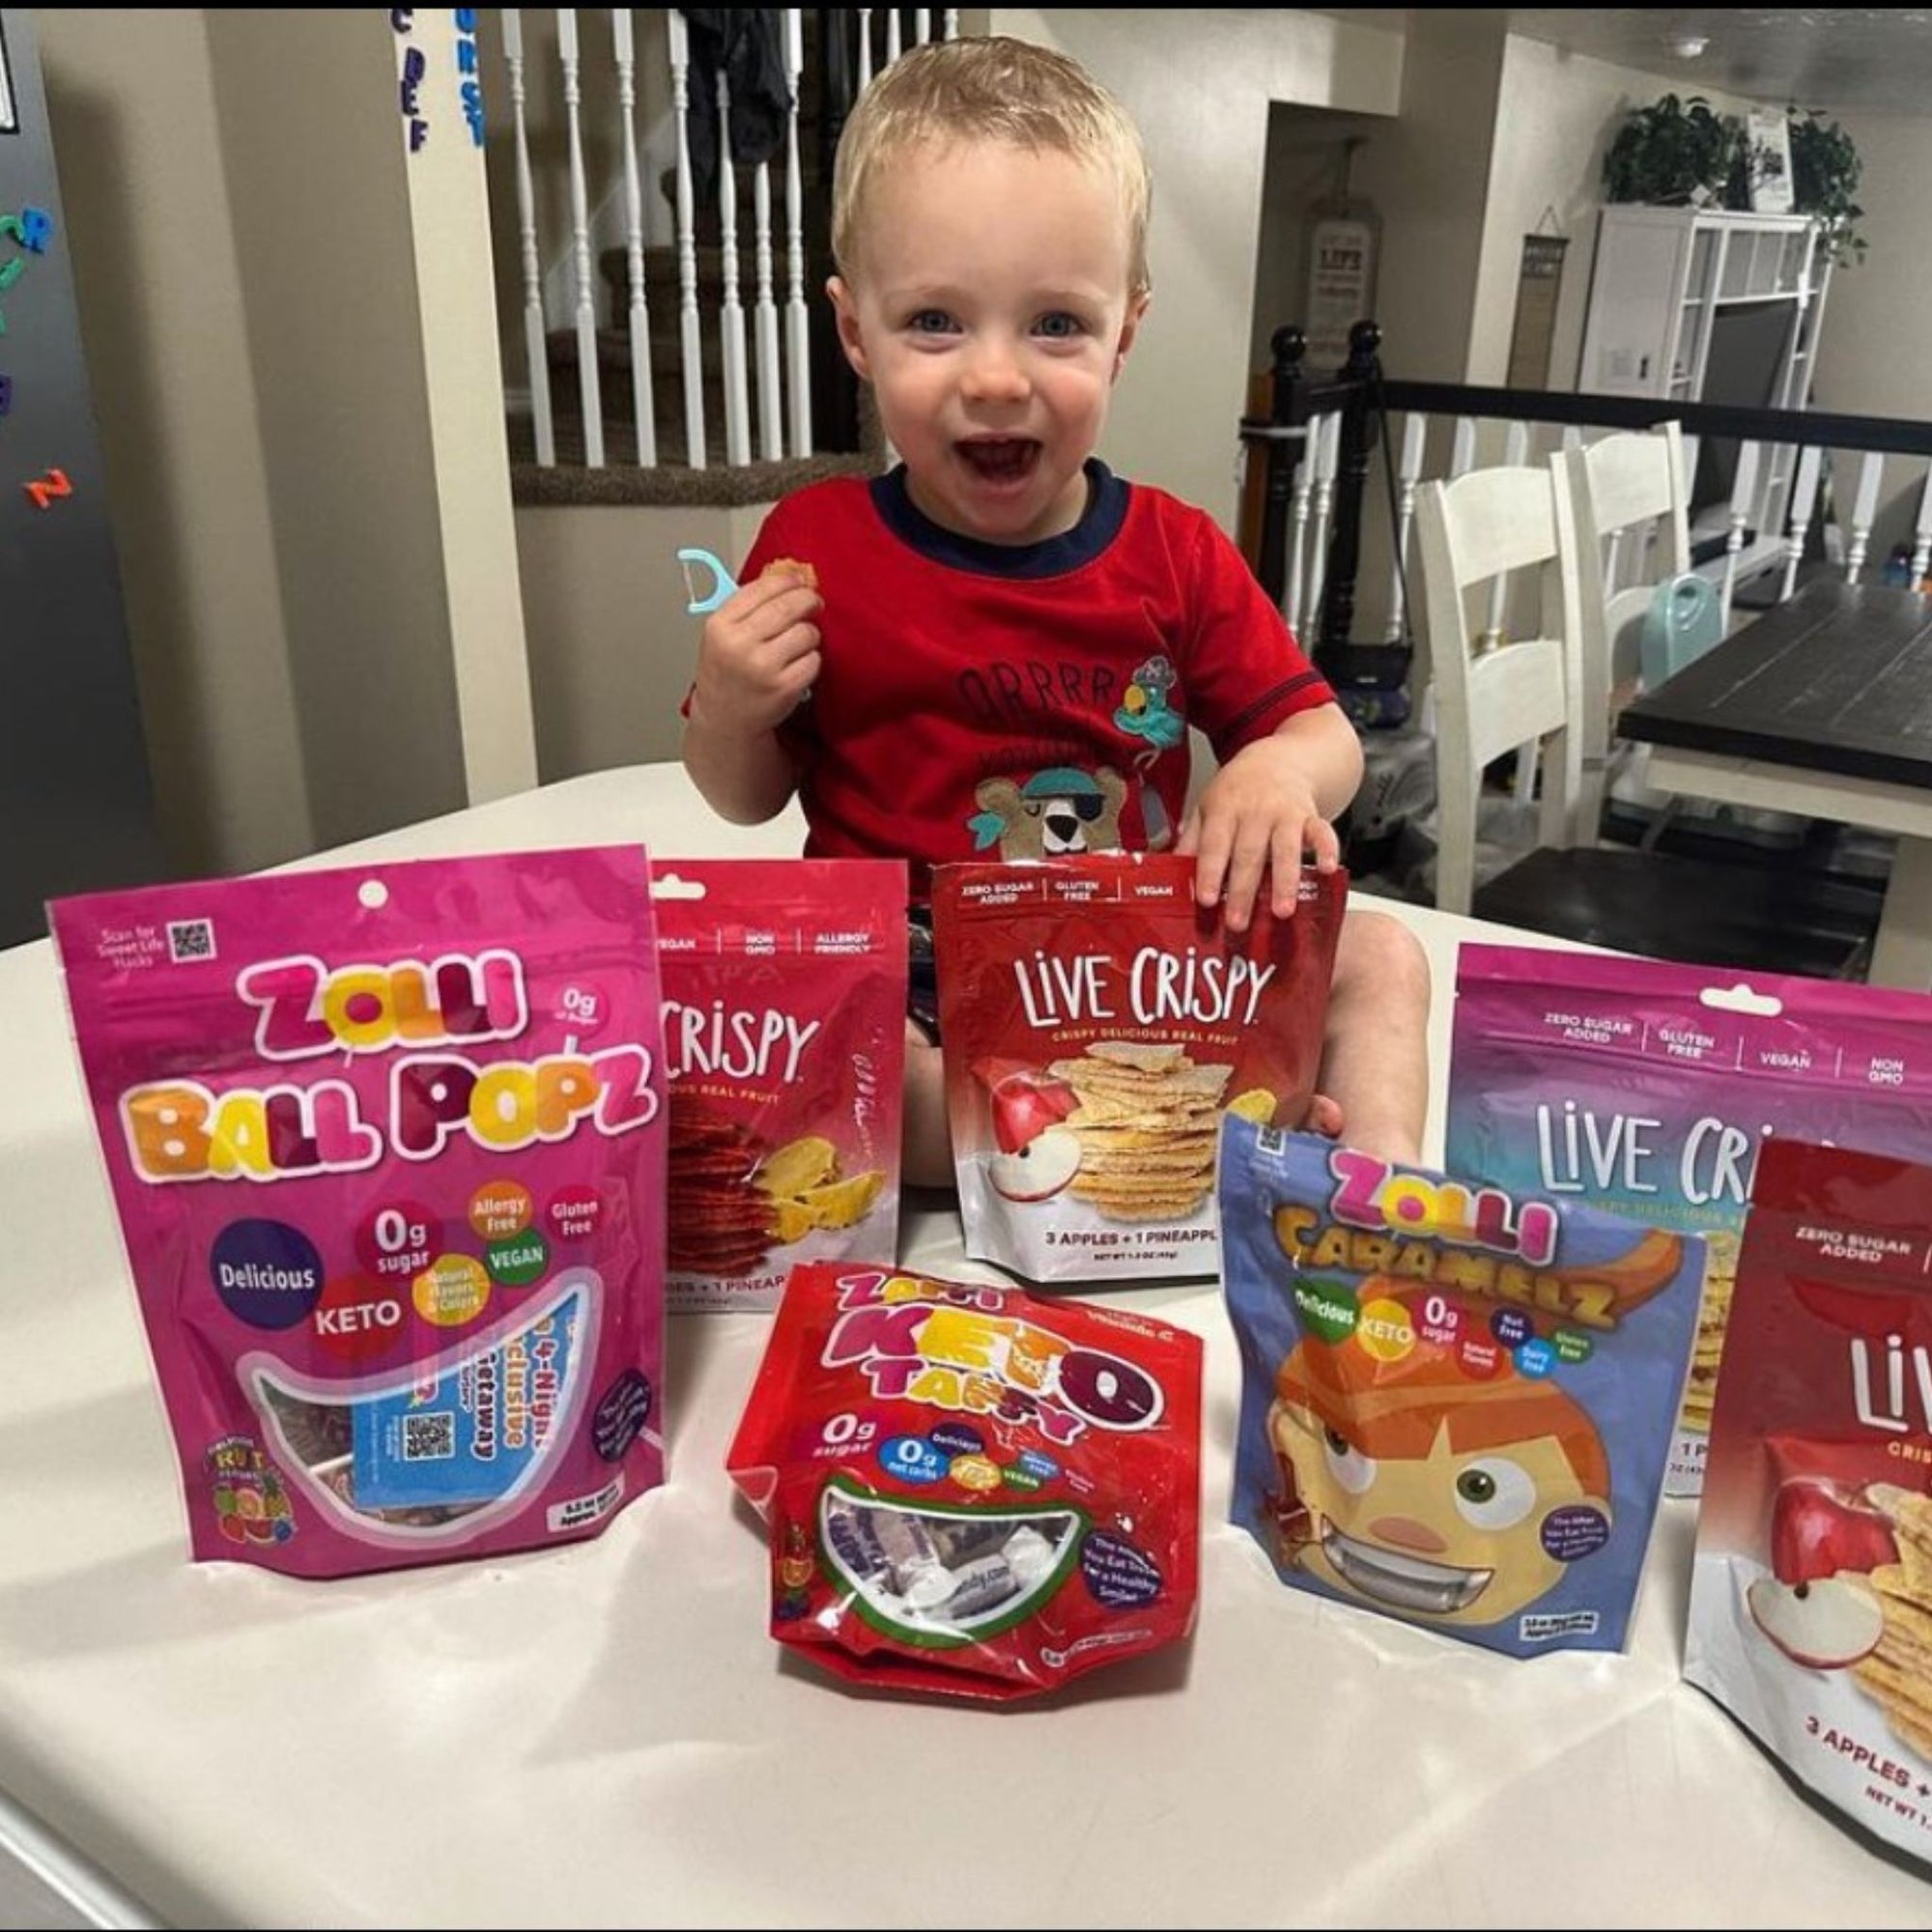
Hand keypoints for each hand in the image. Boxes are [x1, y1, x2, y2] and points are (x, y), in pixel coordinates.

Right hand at [687, 572, 821, 738]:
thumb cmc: (727, 672)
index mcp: (720, 625)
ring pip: (806, 632)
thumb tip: (790, 576)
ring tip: (799, 643)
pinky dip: (811, 660)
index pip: (763, 588)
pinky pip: (814, 660)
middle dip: (808, 600)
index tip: (799, 582)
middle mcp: (739, 644)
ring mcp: (762, 667)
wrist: (725, 719)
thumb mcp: (723, 634)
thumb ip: (749, 606)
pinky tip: (797, 665)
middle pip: (789, 606)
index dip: (789, 581)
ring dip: (810, 635)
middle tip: (814, 602)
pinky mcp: (784, 687)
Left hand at [1177, 734, 1341, 931]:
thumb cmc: (1237, 790)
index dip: (1208, 872)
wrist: (1277, 759)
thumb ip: (1191, 840)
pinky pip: (1322, 832)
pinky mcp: (1310, 815)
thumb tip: (1167, 873)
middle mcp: (1254, 811)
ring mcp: (1285, 813)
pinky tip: (1328, 870)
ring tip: (1282, 911)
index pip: (1214, 845)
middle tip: (1237, 922)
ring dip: (1284, 881)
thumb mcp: (1206, 806)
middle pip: (1248, 854)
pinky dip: (1327, 850)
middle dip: (1242, 890)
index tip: (1204, 899)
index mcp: (1224, 809)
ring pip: (1284, 848)